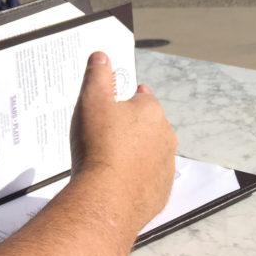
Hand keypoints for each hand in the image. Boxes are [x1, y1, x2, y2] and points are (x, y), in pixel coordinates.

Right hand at [69, 52, 175, 231]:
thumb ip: (97, 75)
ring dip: (133, 152)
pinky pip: (148, 178)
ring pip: (149, 152)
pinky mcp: (160, 191)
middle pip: (147, 125)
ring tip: (107, 158)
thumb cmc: (99, 147)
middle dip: (129, 127)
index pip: (141, 96)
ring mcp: (164, 166)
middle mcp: (164, 137)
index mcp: (151, 111)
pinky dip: (135, 177)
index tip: (109, 104)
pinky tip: (115, 179)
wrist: (106, 198)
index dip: (124, 98)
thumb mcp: (91, 100)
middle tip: (103, 133)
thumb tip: (101, 56)